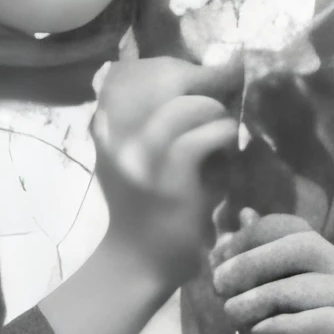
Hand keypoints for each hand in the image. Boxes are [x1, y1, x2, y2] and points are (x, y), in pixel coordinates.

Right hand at [89, 47, 252, 292]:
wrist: (137, 263)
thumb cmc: (142, 212)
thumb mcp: (130, 162)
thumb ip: (141, 128)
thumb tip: (173, 87)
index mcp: (106, 128)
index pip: (129, 74)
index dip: (172, 70)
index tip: (200, 77)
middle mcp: (118, 137)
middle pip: (163, 82)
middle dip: (201, 84)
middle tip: (220, 98)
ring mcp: (143, 157)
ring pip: (186, 108)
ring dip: (214, 113)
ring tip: (222, 128)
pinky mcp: (169, 177)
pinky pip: (202, 138)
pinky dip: (222, 136)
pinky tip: (227, 148)